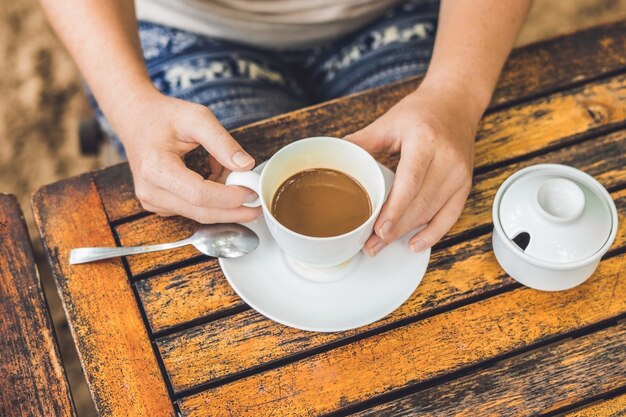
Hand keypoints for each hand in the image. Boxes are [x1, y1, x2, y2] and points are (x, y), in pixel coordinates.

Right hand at [113, 90, 261, 222]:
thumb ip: (222, 142)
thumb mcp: (197, 117)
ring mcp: (153, 201)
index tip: (252, 192)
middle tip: (258, 203)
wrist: (136, 119)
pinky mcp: (159, 205)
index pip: (199, 194)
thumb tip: (246, 166)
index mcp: (156, 168)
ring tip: (232, 174)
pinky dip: (212, 199)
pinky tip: (216, 177)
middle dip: (234, 209)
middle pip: (201, 212)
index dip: (230, 197)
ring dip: (223, 201)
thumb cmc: (164, 116)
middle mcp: (150, 191)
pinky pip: (193, 210)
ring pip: (200, 213)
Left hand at [345, 80, 481, 254]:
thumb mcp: (388, 122)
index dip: (395, 209)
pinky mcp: (465, 184)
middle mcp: (447, 159)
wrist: (455, 103)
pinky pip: (450, 216)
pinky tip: (414, 244)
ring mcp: (459, 174)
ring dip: (406, 232)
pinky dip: (432, 233)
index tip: (378, 230)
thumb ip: (362, 142)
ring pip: (432, 212)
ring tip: (382, 245)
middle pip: (420, 202)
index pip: (410, 181)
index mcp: (425, 141)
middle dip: (394, 229)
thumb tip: (335, 157)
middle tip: (370, 246)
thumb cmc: (420, 112)